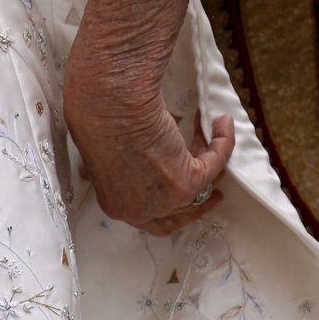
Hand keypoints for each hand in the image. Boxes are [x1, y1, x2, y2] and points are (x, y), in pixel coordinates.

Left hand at [64, 79, 233, 235]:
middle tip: (212, 190)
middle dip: (198, 203)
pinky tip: (221, 125)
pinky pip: (213, 165)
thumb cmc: (96, 113)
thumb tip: (124, 155)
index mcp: (114, 203)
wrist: (108, 102)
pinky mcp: (185, 184)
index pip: (147, 217)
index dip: (167, 206)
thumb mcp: (97, 147)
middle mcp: (140, 211)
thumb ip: (112, 161)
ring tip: (216, 144)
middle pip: (178, 215)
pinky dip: (222, 145)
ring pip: (199, 190)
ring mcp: (164, 200)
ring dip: (211, 165)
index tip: (177, 195)